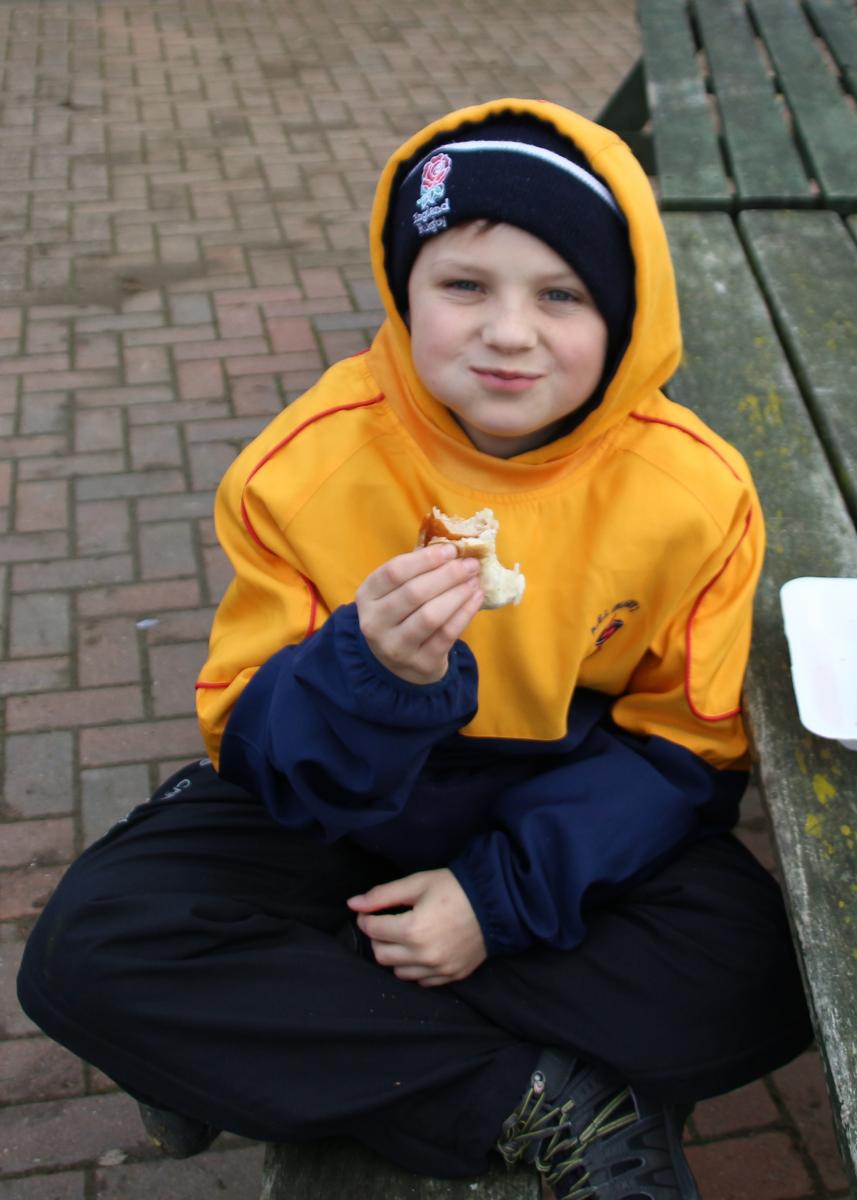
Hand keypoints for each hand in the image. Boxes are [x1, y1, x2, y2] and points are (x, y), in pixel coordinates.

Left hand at [347, 868, 487, 986]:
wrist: (497, 903)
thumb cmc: (456, 888)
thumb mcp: (418, 883)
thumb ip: (382, 895)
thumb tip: (353, 903)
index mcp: (413, 929)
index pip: (373, 930)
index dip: (366, 918)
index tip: (369, 912)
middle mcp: (424, 955)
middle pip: (381, 954)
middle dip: (378, 937)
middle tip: (386, 923)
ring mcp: (439, 969)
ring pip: (398, 972)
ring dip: (394, 955)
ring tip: (404, 936)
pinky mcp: (452, 976)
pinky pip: (421, 981)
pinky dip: (414, 968)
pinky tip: (420, 950)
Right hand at [356, 545, 482, 684]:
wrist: (396, 666)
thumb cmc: (400, 616)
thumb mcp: (394, 593)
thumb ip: (416, 572)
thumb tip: (453, 549)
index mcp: (366, 597)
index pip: (394, 572)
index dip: (425, 559)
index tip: (451, 550)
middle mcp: (375, 623)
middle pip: (414, 593)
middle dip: (447, 575)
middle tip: (470, 564)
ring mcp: (396, 647)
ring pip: (431, 615)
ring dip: (458, 594)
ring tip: (474, 581)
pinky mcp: (420, 663)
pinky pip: (447, 634)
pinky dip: (465, 613)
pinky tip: (476, 598)